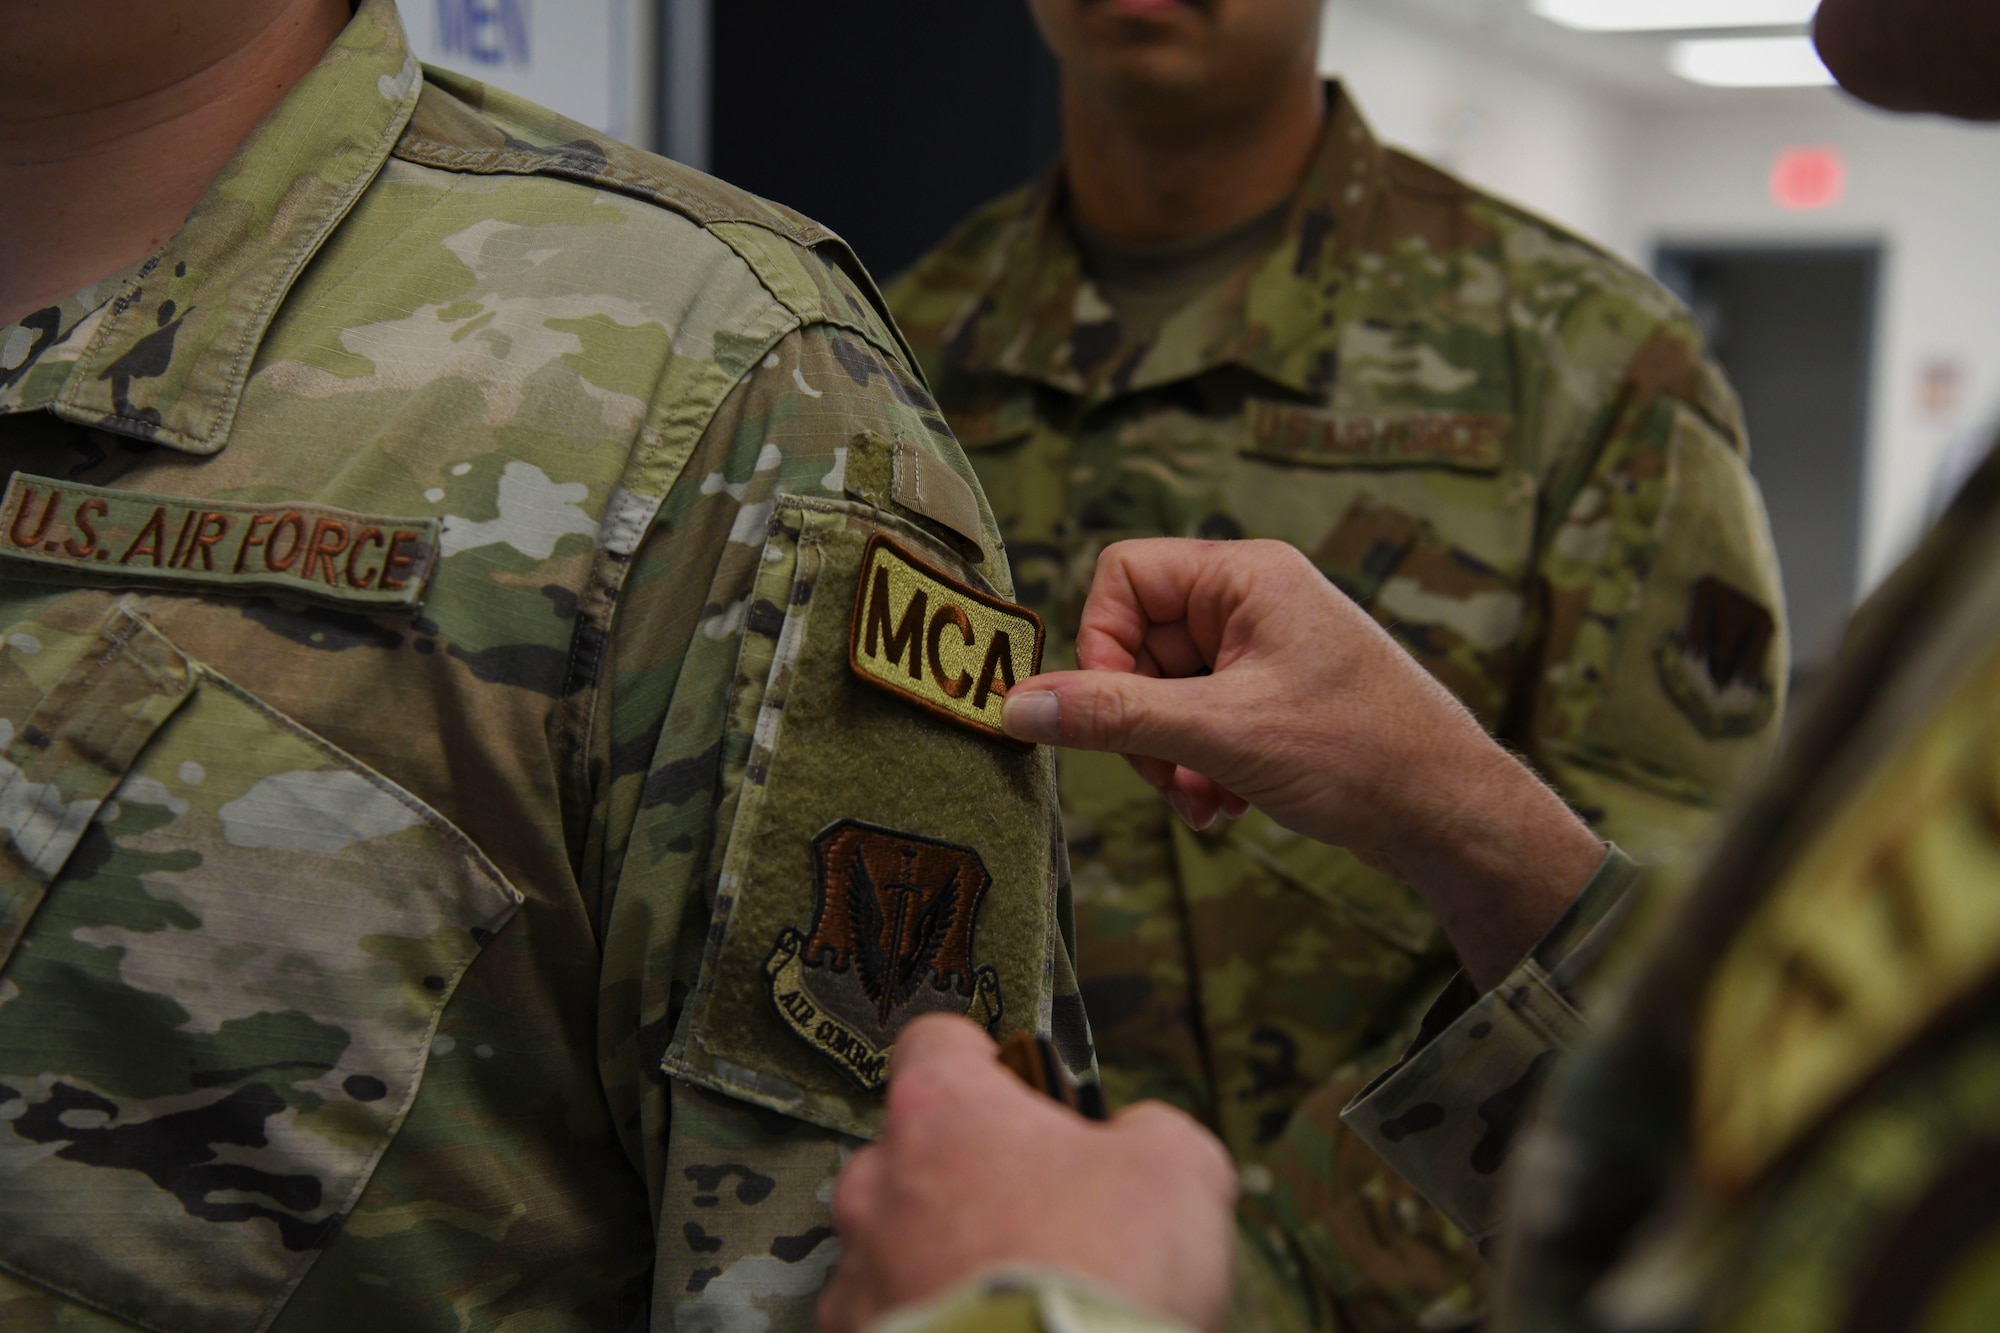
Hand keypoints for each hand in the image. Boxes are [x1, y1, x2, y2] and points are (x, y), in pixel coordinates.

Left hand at [818, 1015, 1237, 1332]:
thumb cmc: (1106, 1268)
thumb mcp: (1178, 1169)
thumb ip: (1149, 1130)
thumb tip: (1136, 1138)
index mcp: (941, 1108)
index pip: (935, 1041)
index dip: (987, 1061)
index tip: (1025, 1092)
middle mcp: (878, 1181)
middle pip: (911, 1148)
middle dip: (967, 1171)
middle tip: (1039, 1213)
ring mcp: (858, 1272)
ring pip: (893, 1239)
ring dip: (940, 1252)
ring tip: (1014, 1290)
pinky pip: (886, 1316)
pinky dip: (927, 1319)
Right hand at [999, 539, 1601, 987]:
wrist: (1453, 816)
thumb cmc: (1358, 754)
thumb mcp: (1220, 734)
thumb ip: (1113, 717)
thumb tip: (1015, 704)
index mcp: (1246, 577)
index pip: (1123, 578)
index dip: (1103, 647)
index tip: (1118, 714)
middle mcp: (1255, 601)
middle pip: (1140, 643)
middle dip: (1143, 722)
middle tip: (1170, 775)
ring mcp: (1267, 651)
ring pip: (1167, 692)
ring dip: (1170, 756)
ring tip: (1205, 800)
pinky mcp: (1277, 699)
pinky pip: (1202, 720)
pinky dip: (1201, 766)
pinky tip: (1227, 806)